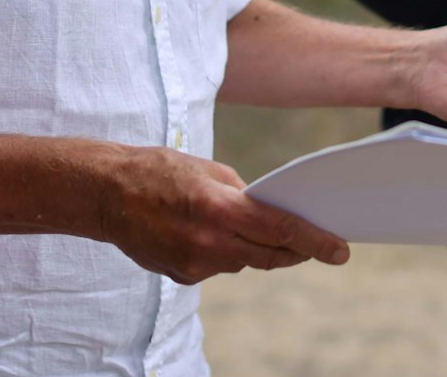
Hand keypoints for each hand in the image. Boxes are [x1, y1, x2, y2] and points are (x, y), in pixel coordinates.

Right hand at [92, 144, 349, 285]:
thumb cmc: (158, 171)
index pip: (280, 230)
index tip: (341, 251)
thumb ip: (242, 195)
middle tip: (316, 246)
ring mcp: (194, 265)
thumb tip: (268, 214)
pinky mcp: (182, 276)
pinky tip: (203, 232)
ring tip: (237, 222)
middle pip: (269, 255)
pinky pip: (218, 267)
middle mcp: (209, 243)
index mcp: (219, 208)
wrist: (105, 194)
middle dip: (295, 251)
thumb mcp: (208, 170)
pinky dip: (222, 251)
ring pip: (243, 262)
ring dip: (252, 247)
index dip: (315, 242)